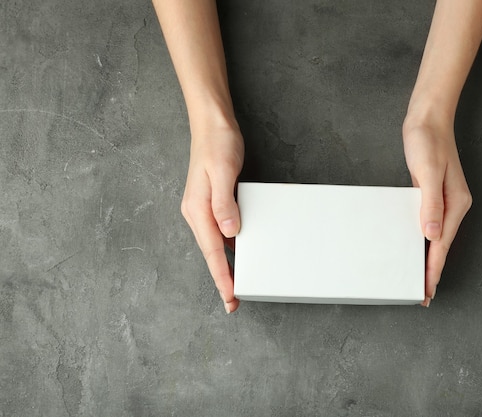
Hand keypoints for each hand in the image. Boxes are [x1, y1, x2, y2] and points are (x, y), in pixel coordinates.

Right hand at [181, 123, 243, 313]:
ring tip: (236, 283)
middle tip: (234, 301)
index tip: (230, 296)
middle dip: (222, 278)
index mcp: (197, 209)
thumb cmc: (217, 144)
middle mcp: (197, 212)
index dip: (221, 276)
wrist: (212, 125)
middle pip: (211, 253)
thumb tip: (228, 231)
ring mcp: (202, 208)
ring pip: (215, 245)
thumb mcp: (223, 171)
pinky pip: (219, 231)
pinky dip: (228, 247)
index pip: (212, 251)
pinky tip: (239, 252)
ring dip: (225, 265)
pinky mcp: (211, 202)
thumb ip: (225, 203)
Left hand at [403, 117, 471, 306]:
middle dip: (432, 272)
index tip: (427, 291)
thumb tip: (432, 235)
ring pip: (436, 239)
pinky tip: (418, 249)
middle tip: (422, 296)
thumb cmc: (427, 141)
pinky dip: (425, 242)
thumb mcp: (426, 171)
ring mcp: (445, 202)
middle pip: (441, 247)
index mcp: (455, 204)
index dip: (433, 270)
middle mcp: (453, 206)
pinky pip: (430, 226)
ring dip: (429, 259)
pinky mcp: (434, 196)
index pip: (442, 245)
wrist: (428, 119)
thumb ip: (430, 204)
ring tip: (420, 280)